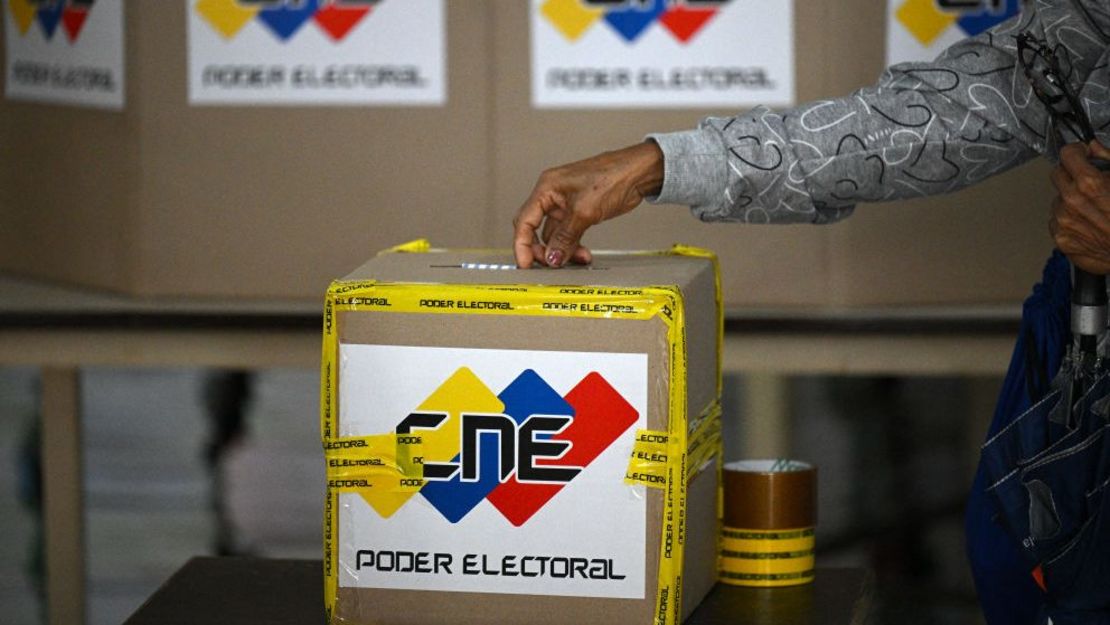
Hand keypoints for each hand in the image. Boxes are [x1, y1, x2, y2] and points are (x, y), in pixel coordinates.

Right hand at [513, 141, 663, 267]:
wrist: (640, 172)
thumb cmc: (614, 176)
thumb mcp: (585, 212)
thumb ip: (565, 237)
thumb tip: (552, 257)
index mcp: (547, 188)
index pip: (524, 221)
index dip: (522, 245)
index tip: (526, 264)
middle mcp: (552, 194)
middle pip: (534, 229)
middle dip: (543, 249)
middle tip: (551, 264)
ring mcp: (565, 203)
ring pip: (554, 234)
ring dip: (562, 250)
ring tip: (577, 258)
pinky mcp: (578, 210)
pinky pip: (568, 233)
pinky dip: (573, 245)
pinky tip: (582, 253)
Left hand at [1050, 141, 1109, 273]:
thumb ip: (1108, 158)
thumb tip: (1094, 148)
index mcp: (1089, 184)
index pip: (1067, 154)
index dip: (1077, 152)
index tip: (1081, 154)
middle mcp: (1071, 202)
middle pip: (1058, 174)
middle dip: (1072, 174)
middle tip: (1088, 182)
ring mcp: (1063, 222)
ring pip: (1058, 199)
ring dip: (1071, 199)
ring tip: (1094, 208)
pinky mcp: (1061, 239)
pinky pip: (1057, 221)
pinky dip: (1069, 220)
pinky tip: (1088, 223)